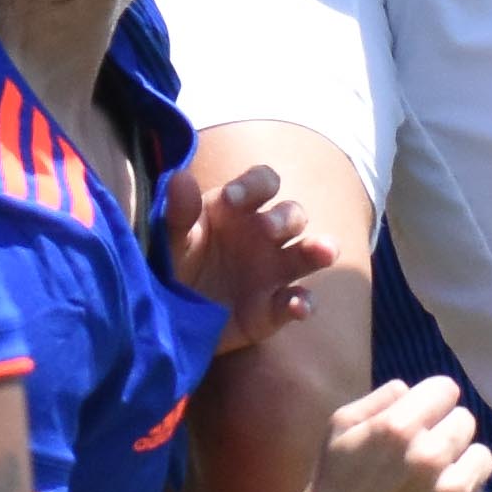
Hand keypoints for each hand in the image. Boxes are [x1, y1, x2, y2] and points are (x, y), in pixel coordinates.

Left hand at [160, 161, 326, 350]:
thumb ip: (177, 212)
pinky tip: (297, 307)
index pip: (262, 182)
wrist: (168, 314)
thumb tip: (180, 178)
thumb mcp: (169, 238)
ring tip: (324, 251)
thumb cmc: (173, 263)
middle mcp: (263, 235)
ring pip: (308, 254)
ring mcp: (273, 271)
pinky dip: (303, 304)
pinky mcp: (275, 308)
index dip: (255, 185)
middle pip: (292, 214)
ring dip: (320, 250)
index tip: (232, 198)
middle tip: (268, 229)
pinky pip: (298, 302)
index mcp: (238, 209)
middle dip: (286, 218)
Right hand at [282, 377, 491, 491]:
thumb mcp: (340, 426)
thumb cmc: (331, 485)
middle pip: (465, 421)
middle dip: (445, 430)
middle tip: (423, 450)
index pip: (447, 389)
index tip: (422, 416)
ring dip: (461, 462)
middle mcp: (431, 456)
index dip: (431, 401)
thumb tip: (413, 390)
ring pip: (482, 457)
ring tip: (437, 477)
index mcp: (401, 426)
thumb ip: (381, 398)